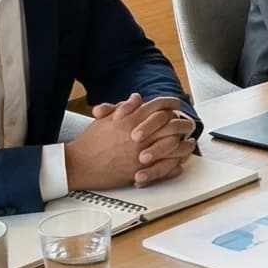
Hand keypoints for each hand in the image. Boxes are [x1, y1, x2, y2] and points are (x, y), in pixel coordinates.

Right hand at [67, 95, 195, 189]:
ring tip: (189, 142)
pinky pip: (166, 166)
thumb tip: (137, 98)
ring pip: (173, 145)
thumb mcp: (106, 119)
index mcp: (131, 119)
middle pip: (171, 123)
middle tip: (187, 123)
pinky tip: (179, 161)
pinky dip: (175, 163)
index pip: (159, 105)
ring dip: (183, 143)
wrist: (78, 164)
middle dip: (182, 122)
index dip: (171, 103)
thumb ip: (124, 107)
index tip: (176, 106)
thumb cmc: (90, 143)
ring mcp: (141, 152)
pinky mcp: (141, 169)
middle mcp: (139, 134)